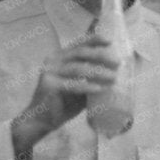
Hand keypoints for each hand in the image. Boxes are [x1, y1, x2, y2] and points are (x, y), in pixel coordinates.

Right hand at [13, 31, 122, 153]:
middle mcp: (53, 60)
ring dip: (98, 72)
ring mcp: (50, 72)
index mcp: (60, 58)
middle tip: (117, 63)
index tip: (109, 41)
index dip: (93, 40)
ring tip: (113, 78)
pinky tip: (99, 89)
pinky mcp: (50, 85)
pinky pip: (72, 84)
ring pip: (78, 68)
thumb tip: (114, 74)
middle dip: (100, 55)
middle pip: (80, 53)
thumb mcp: (79, 87)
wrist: (42, 119)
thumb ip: (90, 79)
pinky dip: (87, 86)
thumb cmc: (63, 103)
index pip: (78, 45)